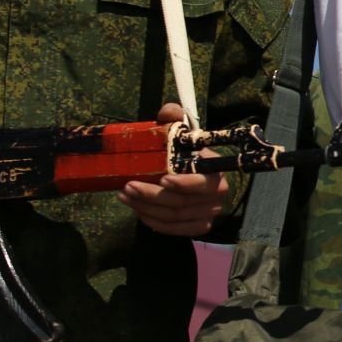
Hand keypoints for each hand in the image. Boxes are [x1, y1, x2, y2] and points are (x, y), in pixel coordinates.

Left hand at [119, 103, 226, 236]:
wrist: (193, 173)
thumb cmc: (185, 151)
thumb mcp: (180, 132)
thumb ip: (173, 117)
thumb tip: (168, 112)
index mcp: (216, 173)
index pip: (203, 183)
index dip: (183, 184)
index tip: (162, 179)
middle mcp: (216, 197)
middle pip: (182, 203)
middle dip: (152, 196)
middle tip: (127, 186)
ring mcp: (208, 214)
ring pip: (173, 217)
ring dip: (146, 208)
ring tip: (125, 195)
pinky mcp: (198, 226)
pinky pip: (173, 230)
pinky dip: (153, 221)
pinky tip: (137, 209)